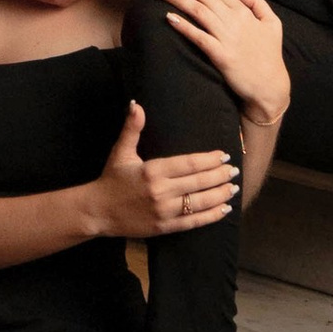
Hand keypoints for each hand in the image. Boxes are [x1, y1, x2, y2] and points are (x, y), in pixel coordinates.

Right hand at [86, 103, 240, 241]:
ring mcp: (164, 211)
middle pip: (198, 183)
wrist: (97, 211)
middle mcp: (161, 191)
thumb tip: (137, 104)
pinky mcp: (165, 227)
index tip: (224, 155)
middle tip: (235, 170)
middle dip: (219, 176)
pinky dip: (211, 216)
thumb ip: (132, 128)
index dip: (209, 160)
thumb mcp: (120, 152)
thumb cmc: (111, 179)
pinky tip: (224, 210)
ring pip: (199, 203)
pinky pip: (193, 222)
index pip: (188, 164)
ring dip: (220, 195)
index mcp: (152, 171)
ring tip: (233, 188)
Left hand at [158, 0, 289, 126]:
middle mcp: (234, 21)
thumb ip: (257, 2)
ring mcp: (227, 38)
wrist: (269, 87)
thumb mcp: (273, 22)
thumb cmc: (270, 55)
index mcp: (244, 12)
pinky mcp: (220, 56)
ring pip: (198, 11)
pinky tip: (169, 17)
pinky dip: (184, 26)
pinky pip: (199, 37)